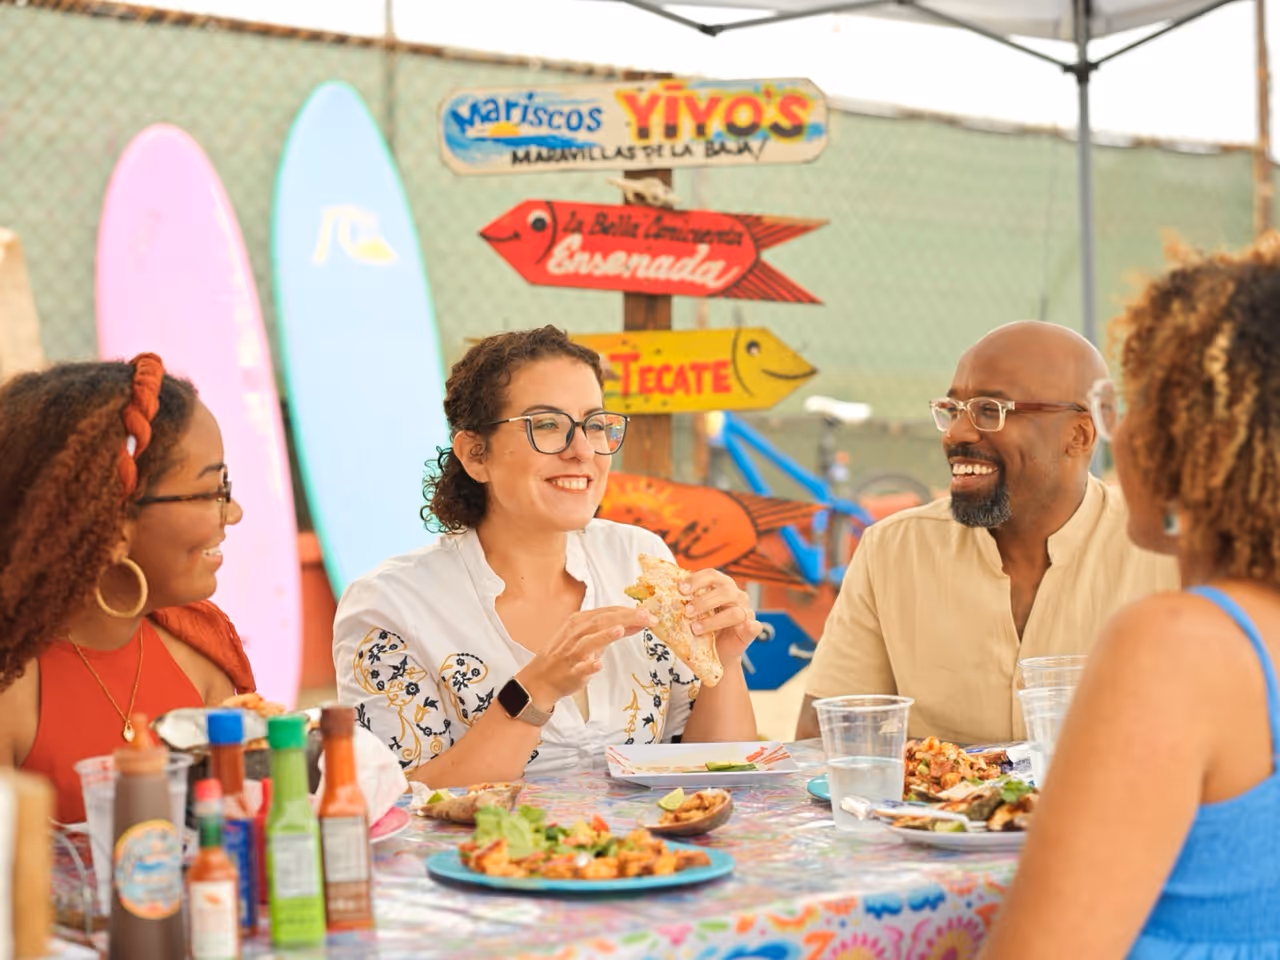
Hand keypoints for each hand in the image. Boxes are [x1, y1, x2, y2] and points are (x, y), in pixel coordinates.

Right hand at [516, 606, 650, 708]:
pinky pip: (579, 669)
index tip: (648, 614)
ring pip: (588, 642)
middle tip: (646, 617)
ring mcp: (571, 653)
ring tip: (621, 630)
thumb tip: (637, 622)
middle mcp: (575, 634)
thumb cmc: (567, 655)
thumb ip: (611, 630)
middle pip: (601, 621)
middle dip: (625, 618)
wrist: (541, 679)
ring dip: (604, 636)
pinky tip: (599, 665)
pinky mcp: (570, 672)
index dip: (629, 612)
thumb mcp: (589, 638)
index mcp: (580, 622)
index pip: (607, 612)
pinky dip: (589, 667)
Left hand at [679, 569, 759, 662]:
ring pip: (735, 611)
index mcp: (722, 586)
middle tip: (687, 612)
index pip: (711, 575)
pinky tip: (744, 627)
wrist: (716, 652)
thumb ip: (685, 601)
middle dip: (703, 601)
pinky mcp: (751, 629)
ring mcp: (746, 612)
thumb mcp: (693, 612)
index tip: (681, 589)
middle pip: (724, 591)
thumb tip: (663, 594)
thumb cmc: (703, 628)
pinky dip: (749, 626)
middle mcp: (736, 596)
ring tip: (695, 629)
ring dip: (713, 620)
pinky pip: (753, 626)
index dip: (696, 579)